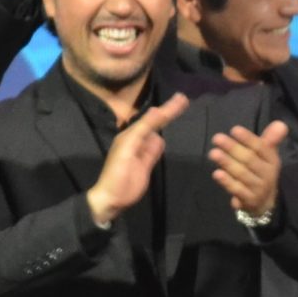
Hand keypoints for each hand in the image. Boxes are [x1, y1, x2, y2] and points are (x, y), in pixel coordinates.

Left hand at [87, 94, 188, 224]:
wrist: (113, 198)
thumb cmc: (117, 173)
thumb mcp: (129, 149)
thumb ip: (143, 131)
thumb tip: (157, 111)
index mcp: (130, 135)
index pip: (152, 118)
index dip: (166, 108)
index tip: (181, 98)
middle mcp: (136, 140)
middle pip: (156, 123)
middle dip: (168, 112)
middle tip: (184, 100)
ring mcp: (142, 151)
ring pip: (157, 133)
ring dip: (166, 123)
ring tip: (178, 109)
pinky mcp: (147, 162)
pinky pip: (156, 147)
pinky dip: (161, 140)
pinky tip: (165, 134)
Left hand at [210, 119, 288, 218]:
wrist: (264, 203)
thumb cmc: (260, 173)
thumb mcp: (266, 157)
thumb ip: (269, 140)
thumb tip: (280, 123)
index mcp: (272, 160)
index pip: (261, 147)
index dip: (248, 138)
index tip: (234, 129)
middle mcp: (268, 173)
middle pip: (249, 159)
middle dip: (233, 148)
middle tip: (217, 138)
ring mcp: (258, 188)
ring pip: (242, 174)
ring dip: (227, 163)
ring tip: (213, 153)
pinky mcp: (249, 200)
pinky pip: (237, 189)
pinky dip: (227, 181)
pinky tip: (216, 173)